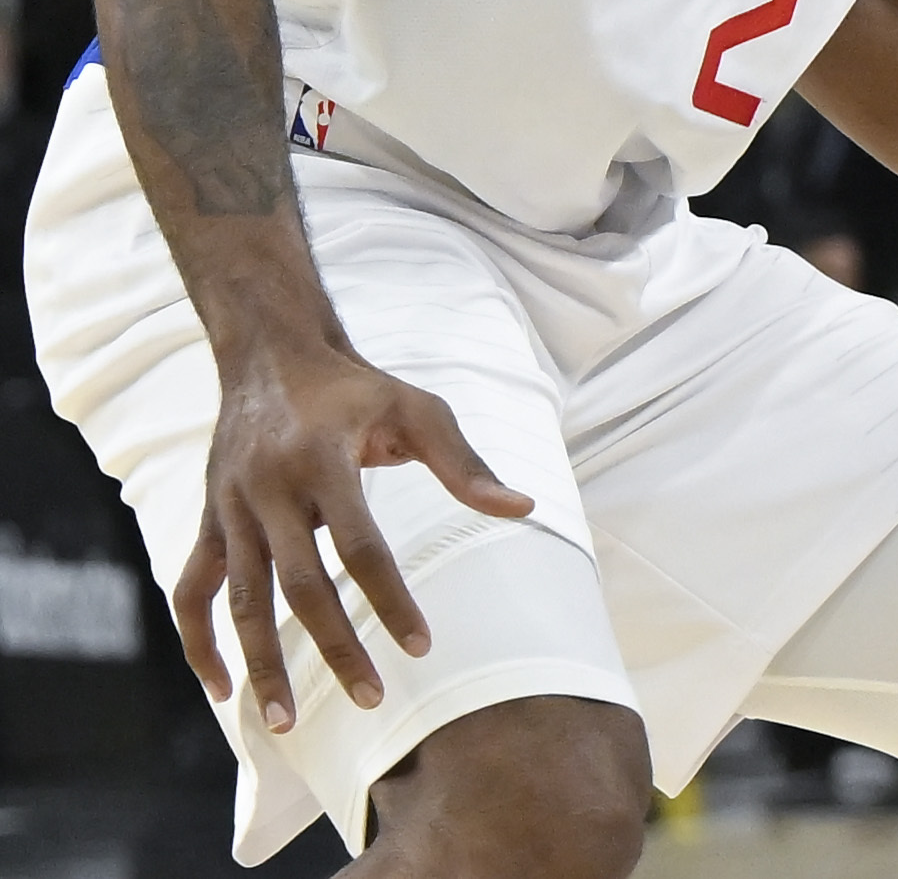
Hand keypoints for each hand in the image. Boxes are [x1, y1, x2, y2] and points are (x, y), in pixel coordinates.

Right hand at [177, 343, 533, 733]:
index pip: (361, 546)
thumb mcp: (418, 409)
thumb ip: (466, 463)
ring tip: (285, 723)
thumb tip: (524, 508)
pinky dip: (198, 643)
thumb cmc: (357, 387)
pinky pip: (191, 593)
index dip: (390, 600)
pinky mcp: (207, 523)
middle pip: (300, 586)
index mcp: (321, 461)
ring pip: (240, 601)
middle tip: (373, 698)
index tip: (421, 646)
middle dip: (334, 649)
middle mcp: (267, 490)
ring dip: (260, 665)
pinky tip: (221, 689)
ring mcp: (229, 511)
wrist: (271, 355)